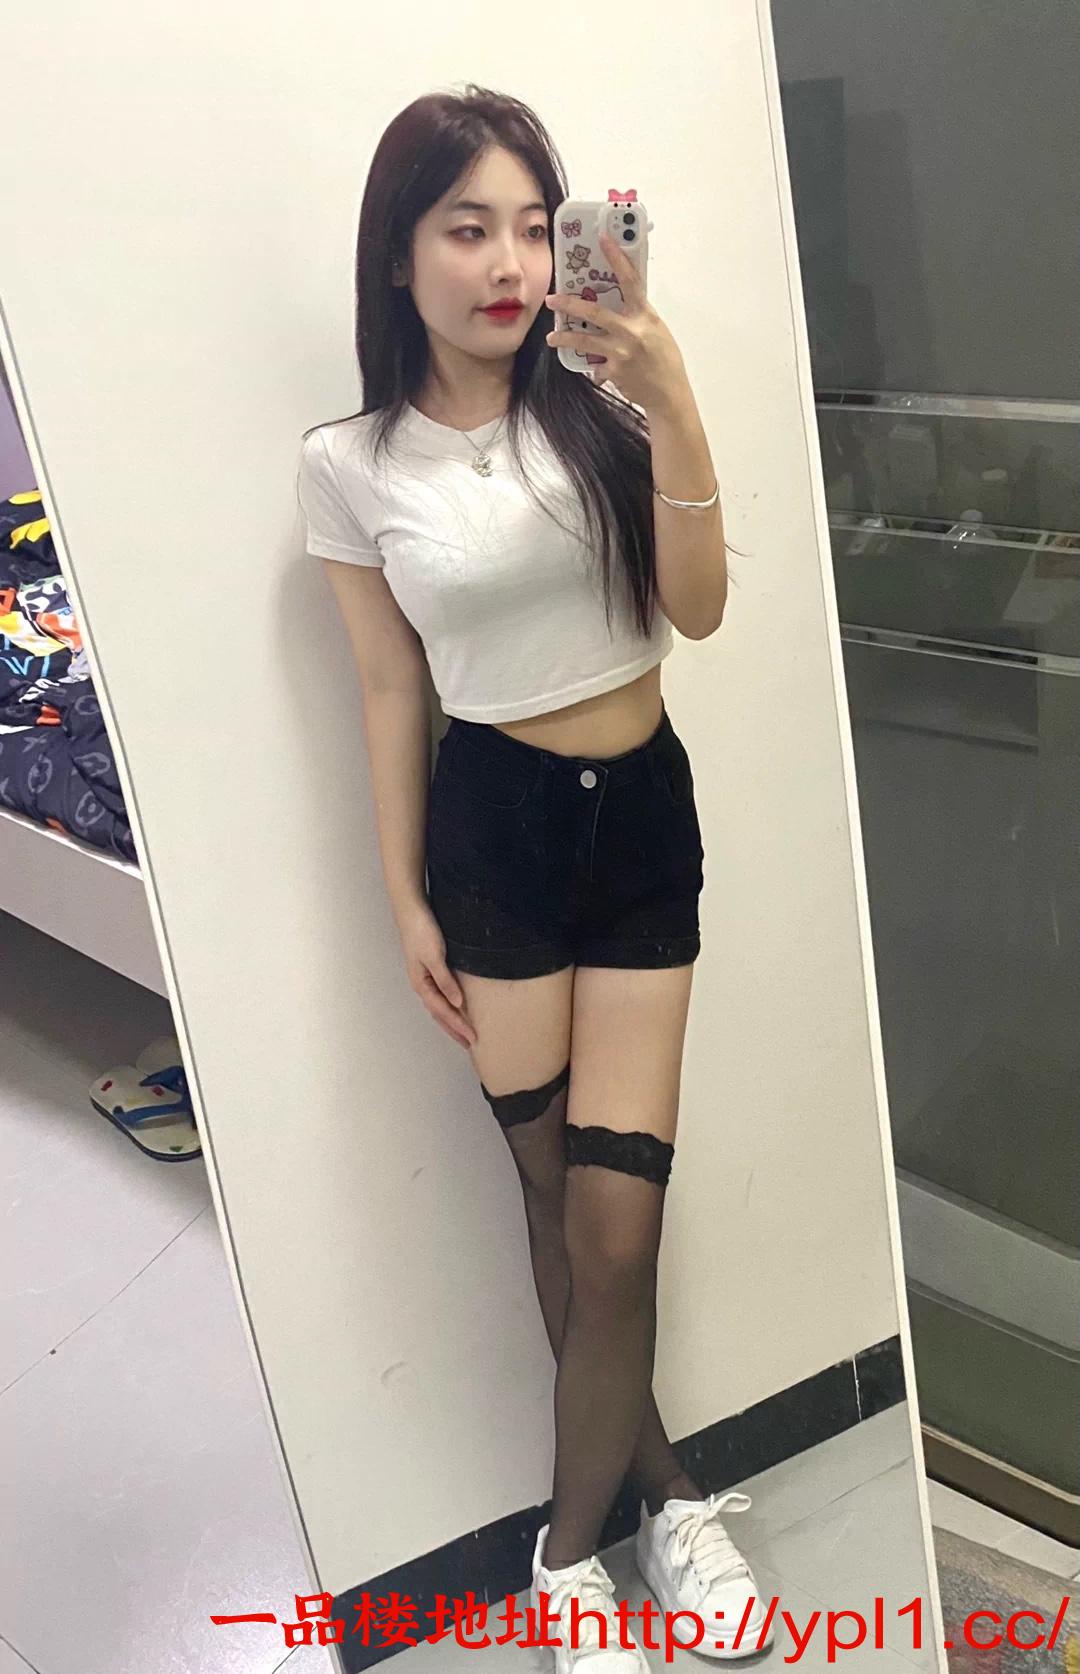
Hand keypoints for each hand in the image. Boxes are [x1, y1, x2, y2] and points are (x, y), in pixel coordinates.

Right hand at [397, 898, 477, 1049]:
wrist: (411, 910)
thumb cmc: (422, 932)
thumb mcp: (435, 957)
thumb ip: (445, 981)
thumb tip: (457, 1003)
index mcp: (422, 984)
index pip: (443, 1011)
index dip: (458, 1025)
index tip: (473, 1038)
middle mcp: (422, 984)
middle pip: (439, 1013)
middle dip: (454, 1029)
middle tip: (469, 1044)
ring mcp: (425, 977)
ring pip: (439, 1006)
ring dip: (451, 1020)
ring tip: (463, 1032)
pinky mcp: (430, 968)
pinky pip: (440, 994)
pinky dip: (449, 1005)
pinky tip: (456, 1006)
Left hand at [544, 229, 689, 411]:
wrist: (669, 393)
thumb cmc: (665, 359)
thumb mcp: (656, 330)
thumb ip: (637, 316)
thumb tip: (618, 304)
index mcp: (645, 316)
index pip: (630, 281)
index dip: (616, 259)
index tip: (603, 239)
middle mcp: (631, 332)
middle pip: (594, 312)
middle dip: (569, 305)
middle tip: (551, 299)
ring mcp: (620, 353)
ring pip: (583, 341)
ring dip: (564, 338)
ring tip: (551, 338)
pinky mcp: (613, 371)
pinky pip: (595, 366)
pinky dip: (595, 368)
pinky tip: (598, 371)